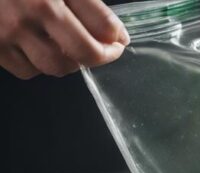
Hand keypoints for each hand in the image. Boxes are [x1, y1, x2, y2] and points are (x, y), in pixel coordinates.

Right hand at [0, 0, 128, 78]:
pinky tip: (40, 49)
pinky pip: (27, 70)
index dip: (117, 36)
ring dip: (71, 62)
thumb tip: (111, 30)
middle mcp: (32, 10)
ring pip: (57, 66)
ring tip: (72, 50)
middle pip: (84, 53)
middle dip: (101, 57)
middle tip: (106, 52)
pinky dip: (40, 65)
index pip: (102, 22)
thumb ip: (82, 1)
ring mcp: (9, 31)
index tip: (120, 39)